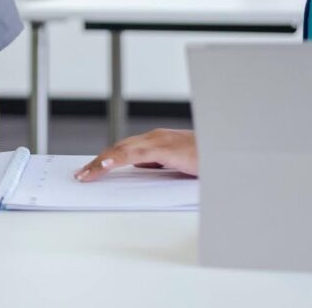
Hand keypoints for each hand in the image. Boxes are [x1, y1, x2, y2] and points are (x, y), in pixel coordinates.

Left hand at [74, 129, 197, 181]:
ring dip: (101, 162)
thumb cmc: (209, 159)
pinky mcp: (166, 148)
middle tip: (81, 175)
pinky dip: (116, 159)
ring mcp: (159, 141)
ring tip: (85, 174)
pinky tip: (104, 167)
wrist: (230, 153)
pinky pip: (135, 153)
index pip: (124, 150)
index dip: (105, 160)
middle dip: (98, 162)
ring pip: (122, 150)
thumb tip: (141, 171)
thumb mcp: (179, 165)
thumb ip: (160, 165)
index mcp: (157, 142)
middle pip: (118, 148)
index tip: (90, 170)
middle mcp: (155, 137)